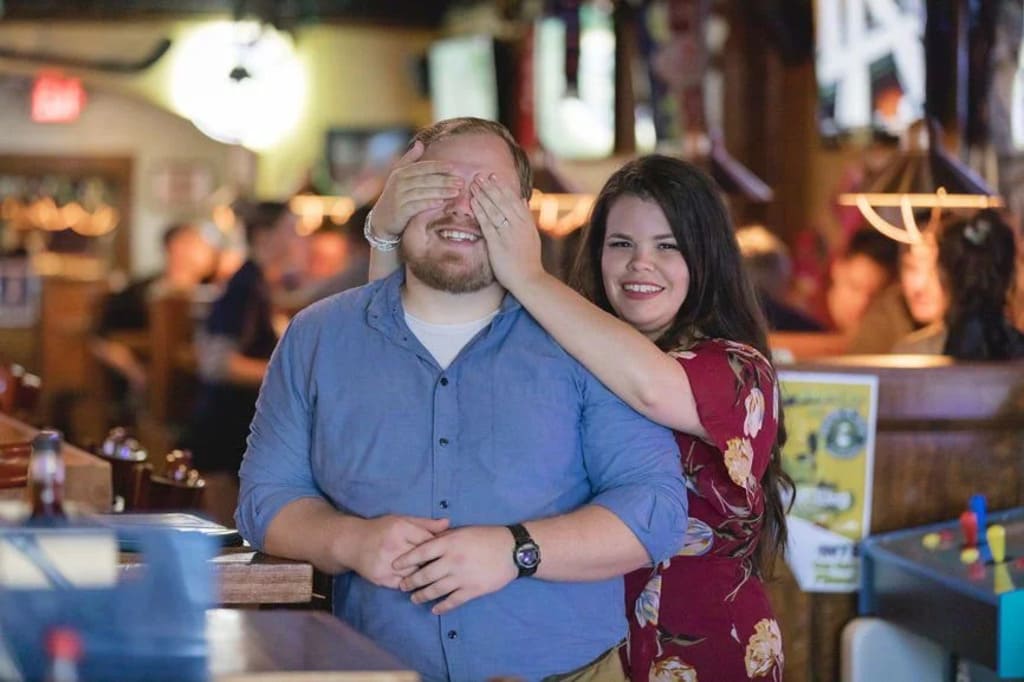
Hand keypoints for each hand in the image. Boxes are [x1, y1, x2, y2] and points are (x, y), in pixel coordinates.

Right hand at [350, 515, 449, 588]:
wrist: (352, 543)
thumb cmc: (381, 529)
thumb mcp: (402, 520)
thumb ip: (426, 524)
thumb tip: (448, 524)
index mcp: (400, 529)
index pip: (428, 541)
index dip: (440, 547)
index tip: (449, 551)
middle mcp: (393, 547)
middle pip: (423, 559)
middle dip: (435, 563)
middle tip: (447, 566)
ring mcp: (386, 565)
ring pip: (415, 574)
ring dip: (425, 575)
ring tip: (435, 575)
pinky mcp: (381, 579)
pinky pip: (404, 585)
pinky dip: (412, 584)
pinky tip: (418, 582)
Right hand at [371, 141, 463, 237]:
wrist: (381, 219)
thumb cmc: (395, 195)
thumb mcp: (399, 175)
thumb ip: (410, 159)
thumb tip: (420, 143)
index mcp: (401, 172)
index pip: (423, 167)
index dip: (439, 166)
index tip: (455, 168)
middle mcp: (399, 182)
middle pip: (425, 179)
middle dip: (444, 180)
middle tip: (461, 181)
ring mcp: (398, 197)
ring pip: (423, 191)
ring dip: (441, 191)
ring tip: (456, 192)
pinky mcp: (400, 211)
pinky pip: (417, 205)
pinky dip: (429, 203)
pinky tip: (441, 203)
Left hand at [393, 525, 516, 614]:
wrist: (512, 550)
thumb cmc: (487, 536)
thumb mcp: (463, 531)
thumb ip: (445, 537)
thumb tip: (428, 540)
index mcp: (449, 543)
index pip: (421, 552)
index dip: (406, 560)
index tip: (395, 565)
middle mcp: (452, 561)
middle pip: (424, 574)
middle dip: (410, 582)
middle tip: (401, 586)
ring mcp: (462, 577)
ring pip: (435, 590)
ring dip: (422, 596)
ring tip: (414, 599)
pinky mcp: (472, 591)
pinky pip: (452, 601)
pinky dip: (442, 607)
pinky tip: (435, 609)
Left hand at [470, 174, 544, 291]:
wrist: (529, 279)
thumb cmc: (529, 260)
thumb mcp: (532, 236)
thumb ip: (526, 218)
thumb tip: (523, 200)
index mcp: (527, 223)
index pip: (514, 199)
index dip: (503, 187)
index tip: (494, 177)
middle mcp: (518, 225)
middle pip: (503, 201)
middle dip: (491, 187)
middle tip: (480, 175)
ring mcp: (508, 233)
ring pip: (495, 209)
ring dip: (484, 195)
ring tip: (474, 184)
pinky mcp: (498, 243)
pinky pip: (487, 223)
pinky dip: (480, 211)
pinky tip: (473, 202)